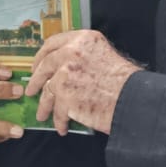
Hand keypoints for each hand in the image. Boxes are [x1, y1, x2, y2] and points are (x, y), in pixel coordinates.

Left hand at [25, 30, 140, 135]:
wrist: (134, 98)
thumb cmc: (125, 81)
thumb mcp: (104, 55)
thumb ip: (84, 56)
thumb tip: (66, 68)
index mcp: (82, 39)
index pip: (53, 43)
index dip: (41, 56)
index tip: (37, 65)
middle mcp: (71, 52)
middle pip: (45, 66)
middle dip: (36, 80)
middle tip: (32, 89)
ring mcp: (65, 74)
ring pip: (47, 91)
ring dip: (44, 105)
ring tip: (43, 114)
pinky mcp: (65, 95)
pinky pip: (57, 110)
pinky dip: (59, 120)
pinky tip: (61, 126)